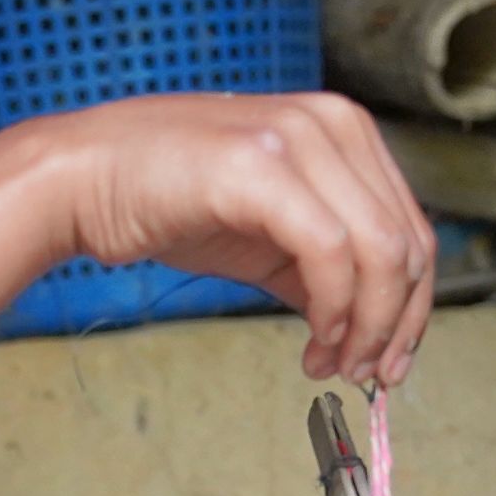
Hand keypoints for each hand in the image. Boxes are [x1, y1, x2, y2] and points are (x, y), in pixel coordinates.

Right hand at [35, 92, 437, 386]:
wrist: (83, 178)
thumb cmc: (167, 199)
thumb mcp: (267, 233)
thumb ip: (323, 265)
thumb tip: (369, 326)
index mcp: (343, 129)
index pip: (411, 228)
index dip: (412, 307)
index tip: (389, 357)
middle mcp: (331, 123)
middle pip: (408, 244)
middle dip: (396, 325)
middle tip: (365, 372)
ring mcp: (297, 139)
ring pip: (380, 252)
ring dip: (367, 326)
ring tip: (333, 363)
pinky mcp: (260, 168)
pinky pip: (330, 254)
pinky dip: (335, 310)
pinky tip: (314, 340)